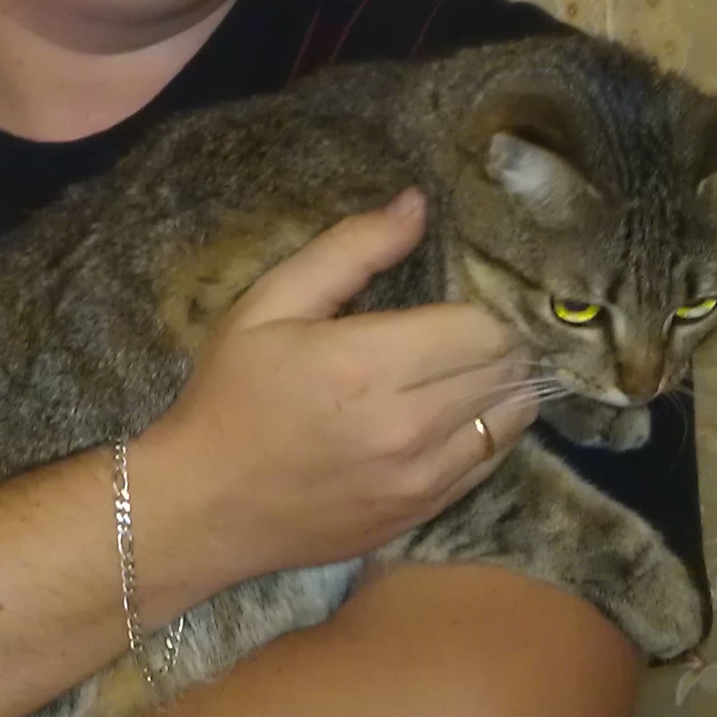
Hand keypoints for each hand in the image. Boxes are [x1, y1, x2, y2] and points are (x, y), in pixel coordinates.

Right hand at [136, 189, 535, 587]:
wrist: (204, 506)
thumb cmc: (230, 396)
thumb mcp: (269, 305)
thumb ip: (350, 249)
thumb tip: (416, 203)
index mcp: (367, 363)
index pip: (484, 327)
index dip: (481, 306)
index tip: (458, 300)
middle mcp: (407, 425)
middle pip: (507, 369)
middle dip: (497, 341)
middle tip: (465, 331)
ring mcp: (420, 478)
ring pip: (511, 418)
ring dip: (502, 387)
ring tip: (466, 371)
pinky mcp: (422, 514)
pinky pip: (491, 463)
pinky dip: (487, 432)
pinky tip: (455, 416)